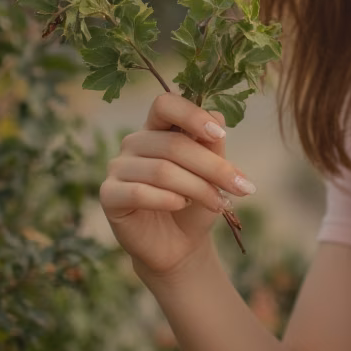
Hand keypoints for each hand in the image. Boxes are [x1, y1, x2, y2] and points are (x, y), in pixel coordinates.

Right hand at [99, 92, 256, 280]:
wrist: (179, 246)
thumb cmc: (196, 204)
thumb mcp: (212, 174)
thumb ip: (212, 146)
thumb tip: (217, 117)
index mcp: (158, 129)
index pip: (165, 104)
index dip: (192, 115)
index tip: (220, 134)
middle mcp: (134, 143)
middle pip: (174, 144)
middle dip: (213, 167)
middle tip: (242, 187)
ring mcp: (118, 167)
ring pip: (162, 170)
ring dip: (197, 188)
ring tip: (219, 204)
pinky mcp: (109, 195)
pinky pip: (139, 192)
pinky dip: (167, 199)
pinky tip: (181, 205)